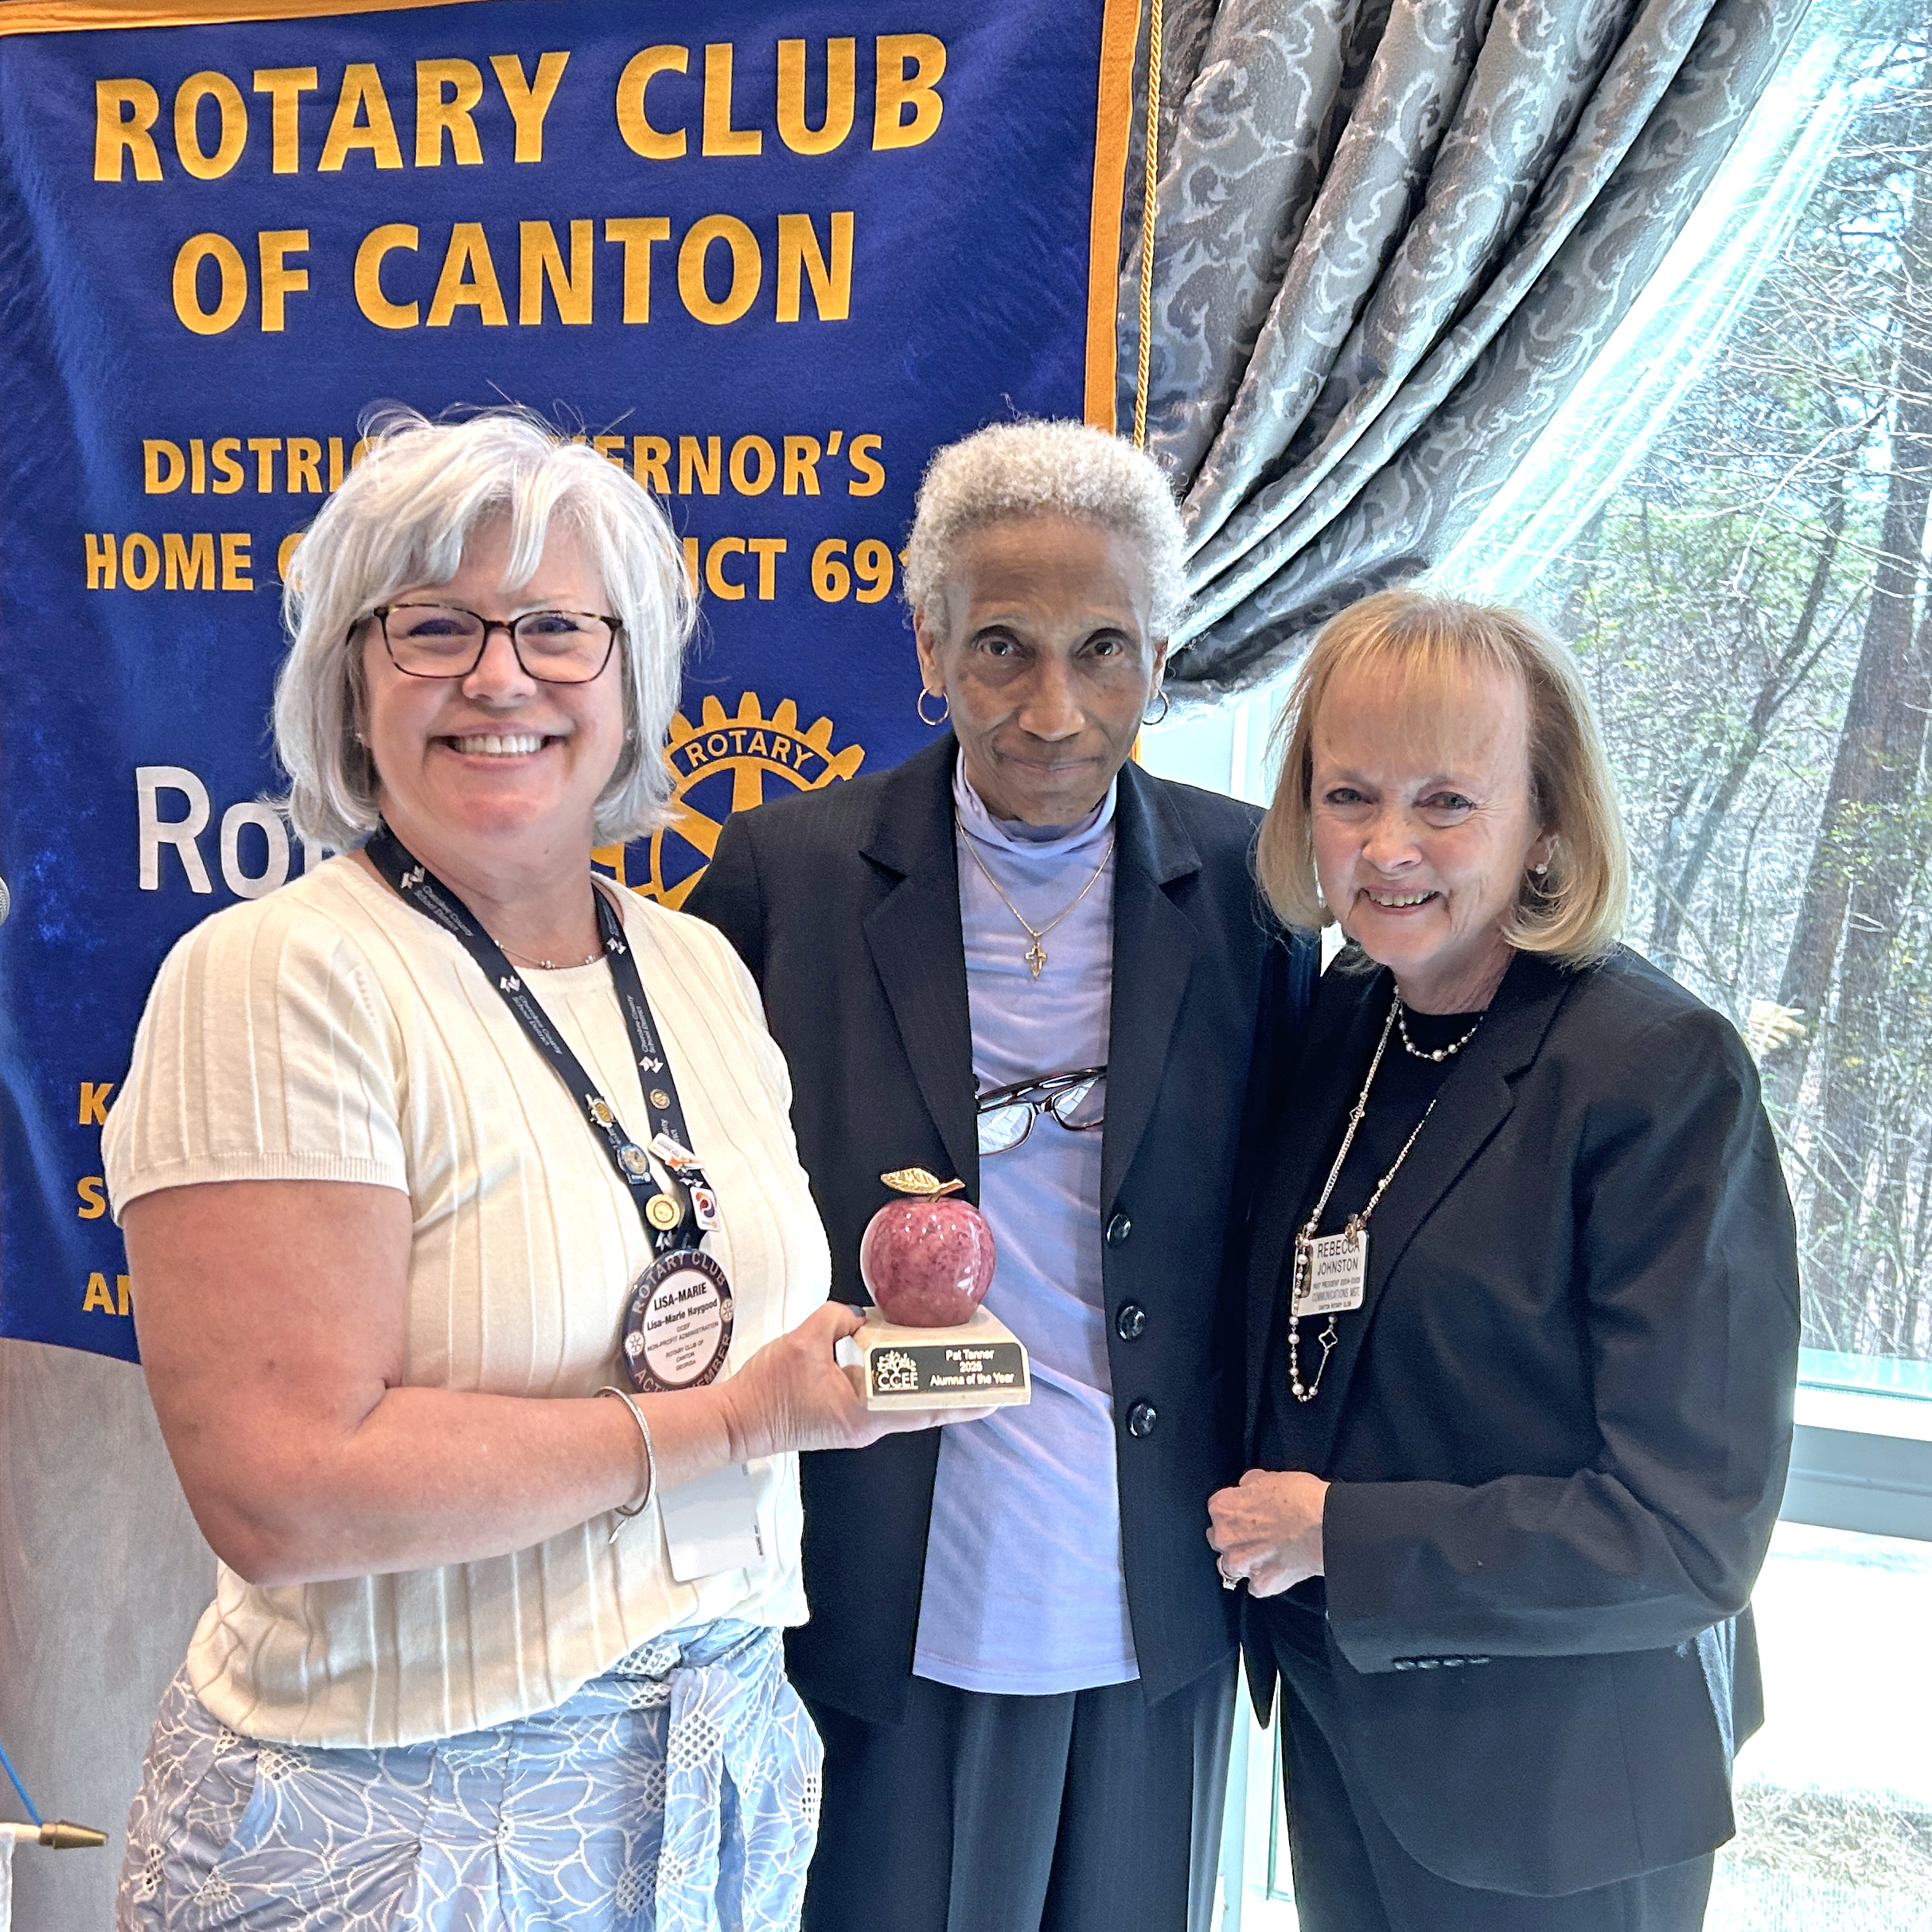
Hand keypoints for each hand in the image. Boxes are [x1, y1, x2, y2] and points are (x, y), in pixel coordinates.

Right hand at [718, 1303, 991, 1459]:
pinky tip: (907, 1359)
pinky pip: (883, 1400)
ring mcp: (857, 1424)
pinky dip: (900, 1381)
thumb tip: (858, 1317)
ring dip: (928, 1384)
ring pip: (905, 1404)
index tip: (995, 1394)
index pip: (926, 1407)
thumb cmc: (767, 1390)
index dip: (963, 1401)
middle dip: (953, 1389)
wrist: (735, 1422)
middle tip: (982, 1367)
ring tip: (953, 1359)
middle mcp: (868, 1425)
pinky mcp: (845, 1418)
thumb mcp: (804, 1341)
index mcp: (865, 1412)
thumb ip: (838, 1319)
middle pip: (923, 1408)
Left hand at [1207, 1468, 1327, 1597]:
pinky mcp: (1261, 1584)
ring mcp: (1241, 1565)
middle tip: (1257, 1533)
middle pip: (1220, 1539)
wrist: (1326, 1526)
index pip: (1218, 1509)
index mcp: (1223, 1508)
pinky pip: (1256, 1586)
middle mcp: (1225, 1538)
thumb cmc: (1301, 1500)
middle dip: (1235, 1537)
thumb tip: (1247, 1487)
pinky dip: (1264, 1580)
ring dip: (1244, 1561)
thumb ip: (1250, 1484)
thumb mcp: (1269, 1477)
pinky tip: (1277, 1569)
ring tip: (1265, 1554)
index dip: (1235, 1510)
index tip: (1246, 1512)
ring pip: (1231, 1566)